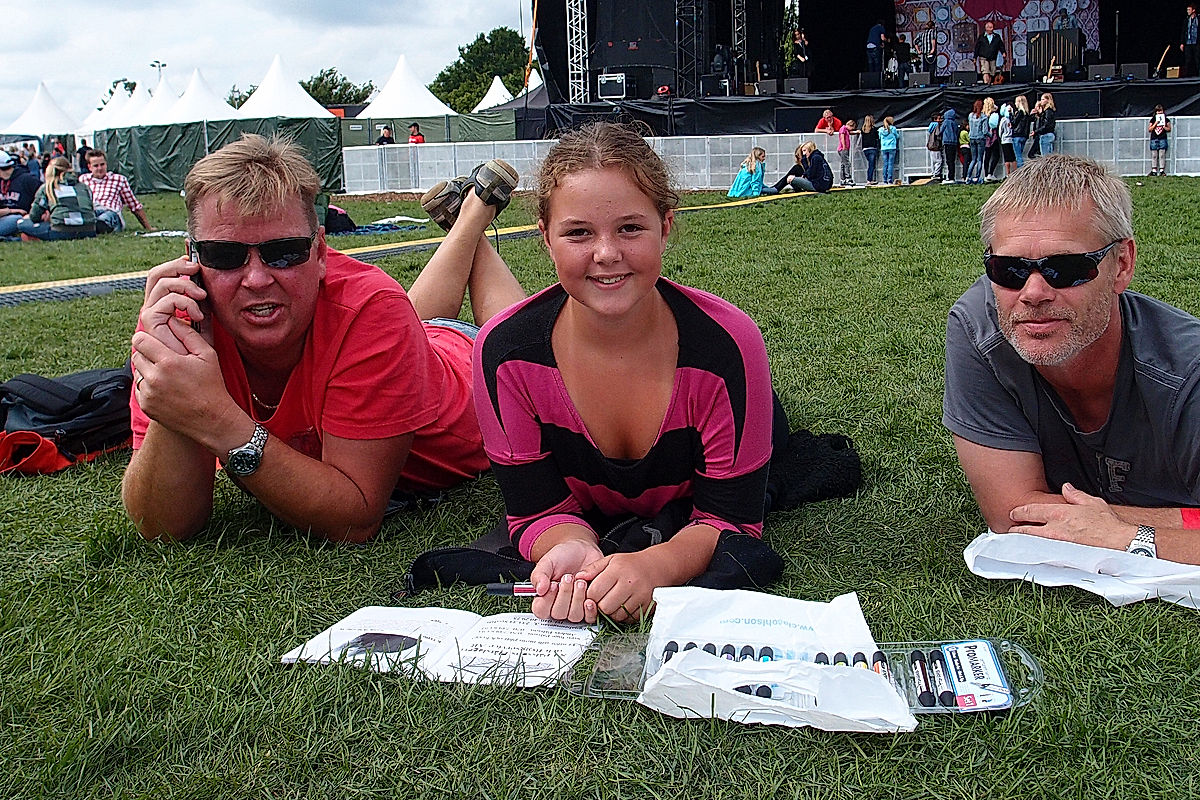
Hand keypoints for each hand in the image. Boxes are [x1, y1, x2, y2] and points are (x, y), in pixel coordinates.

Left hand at [131, 316, 240, 447]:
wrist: (212, 420)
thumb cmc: (212, 386)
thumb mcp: (208, 355)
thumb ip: (188, 334)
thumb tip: (172, 320)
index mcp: (168, 362)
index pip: (140, 339)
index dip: (146, 338)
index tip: (155, 341)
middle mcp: (154, 378)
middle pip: (136, 354)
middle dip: (147, 353)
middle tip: (163, 358)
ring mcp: (148, 393)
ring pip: (136, 371)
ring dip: (147, 369)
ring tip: (166, 374)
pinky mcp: (146, 406)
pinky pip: (139, 388)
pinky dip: (148, 386)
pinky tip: (165, 388)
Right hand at [140, 256, 210, 353]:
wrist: (191, 369)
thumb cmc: (197, 348)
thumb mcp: (203, 319)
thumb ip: (201, 302)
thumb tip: (204, 281)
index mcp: (163, 303)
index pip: (163, 276)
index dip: (175, 265)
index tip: (193, 262)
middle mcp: (154, 305)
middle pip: (156, 274)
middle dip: (176, 267)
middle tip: (195, 268)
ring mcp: (150, 312)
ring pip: (160, 283)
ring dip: (184, 284)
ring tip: (201, 296)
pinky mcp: (151, 321)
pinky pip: (166, 300)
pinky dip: (185, 302)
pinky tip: (197, 314)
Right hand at [529, 538, 603, 622]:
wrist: (582, 550)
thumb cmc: (563, 557)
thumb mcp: (547, 561)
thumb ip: (539, 574)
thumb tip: (539, 590)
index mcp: (544, 598)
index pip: (540, 610)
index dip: (547, 600)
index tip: (553, 585)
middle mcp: (559, 606)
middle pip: (558, 614)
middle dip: (564, 595)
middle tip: (569, 577)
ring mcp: (574, 608)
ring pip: (574, 616)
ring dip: (577, 598)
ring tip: (580, 582)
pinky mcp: (589, 608)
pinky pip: (589, 616)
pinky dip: (590, 608)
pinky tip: (590, 597)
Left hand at [577, 550, 663, 622]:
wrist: (656, 567)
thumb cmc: (631, 564)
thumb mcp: (610, 560)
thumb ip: (593, 569)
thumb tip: (577, 578)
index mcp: (618, 570)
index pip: (595, 591)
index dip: (589, 596)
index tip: (591, 595)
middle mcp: (630, 583)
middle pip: (605, 607)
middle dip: (599, 606)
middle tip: (601, 601)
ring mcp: (640, 596)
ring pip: (616, 615)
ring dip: (611, 613)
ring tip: (612, 602)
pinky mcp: (647, 606)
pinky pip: (629, 619)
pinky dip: (623, 616)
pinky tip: (623, 606)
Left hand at [1008, 483, 1136, 550]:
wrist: (1120, 544)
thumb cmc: (1108, 524)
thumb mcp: (1092, 503)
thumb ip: (1075, 495)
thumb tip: (1066, 488)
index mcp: (1059, 514)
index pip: (1030, 511)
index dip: (1018, 512)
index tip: (1013, 514)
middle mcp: (1054, 530)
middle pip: (1025, 531)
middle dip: (1015, 530)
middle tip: (1010, 529)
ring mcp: (1056, 545)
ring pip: (1031, 544)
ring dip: (1023, 542)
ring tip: (1017, 542)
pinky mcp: (1062, 558)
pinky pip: (1043, 555)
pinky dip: (1036, 553)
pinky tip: (1034, 553)